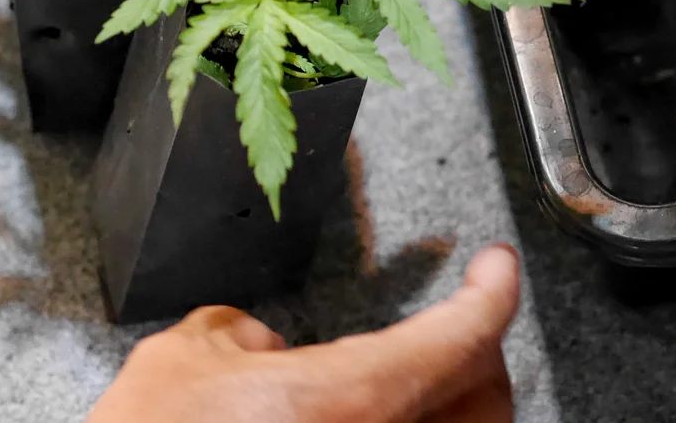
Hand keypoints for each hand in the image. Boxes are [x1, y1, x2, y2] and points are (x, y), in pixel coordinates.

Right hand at [87, 243, 520, 422]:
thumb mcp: (180, 363)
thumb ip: (234, 335)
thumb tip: (258, 347)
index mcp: (351, 402)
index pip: (462, 339)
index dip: (492, 293)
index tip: (495, 268)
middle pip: (486, 403)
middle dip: (480, 352)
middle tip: (460, 319)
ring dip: (454, 409)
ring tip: (429, 377)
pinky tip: (378, 420)